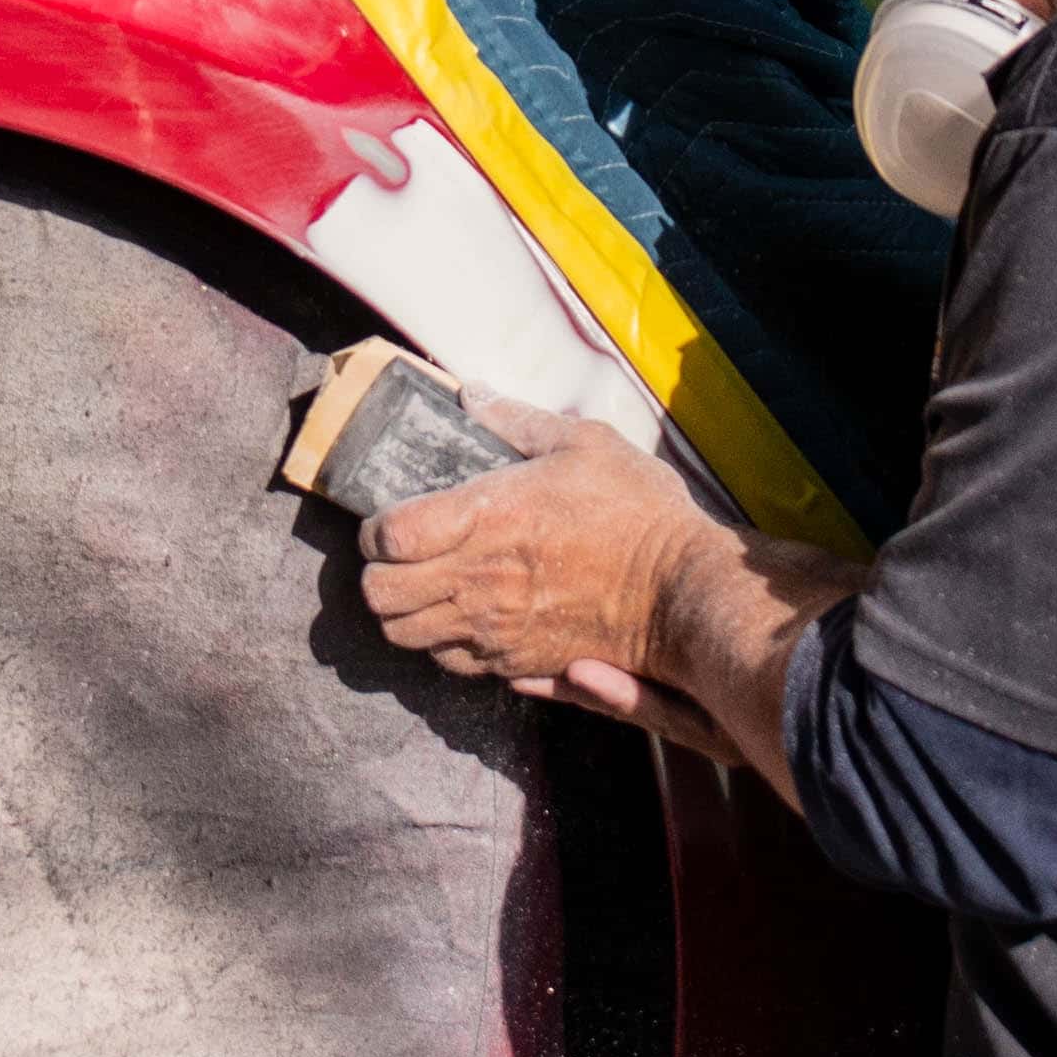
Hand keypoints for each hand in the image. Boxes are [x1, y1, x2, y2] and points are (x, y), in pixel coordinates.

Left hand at [358, 394, 719, 701]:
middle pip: (379, 596)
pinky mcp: (516, 662)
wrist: (681, 591)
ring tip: (424, 590)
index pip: (387, 536)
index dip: (375, 529)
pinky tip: (465, 617)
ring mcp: (494, 628)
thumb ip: (517, 420)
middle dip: (377, 574)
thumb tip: (471, 393)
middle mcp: (478, 579)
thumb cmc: (637, 511)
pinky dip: (441, 641)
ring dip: (403, 613)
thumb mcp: (583, 443)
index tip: (389, 521)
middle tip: (398, 559)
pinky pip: (448, 662)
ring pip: (404, 636)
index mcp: (486, 516)